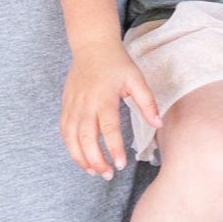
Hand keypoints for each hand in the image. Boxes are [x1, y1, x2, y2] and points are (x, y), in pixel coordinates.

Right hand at [61, 41, 160, 178]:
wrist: (92, 46)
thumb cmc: (117, 63)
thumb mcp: (136, 79)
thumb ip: (147, 103)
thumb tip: (158, 124)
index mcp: (104, 97)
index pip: (108, 129)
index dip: (113, 148)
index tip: (120, 165)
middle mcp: (85, 103)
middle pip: (86, 138)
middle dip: (95, 160)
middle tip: (107, 175)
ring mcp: (73, 105)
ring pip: (71, 137)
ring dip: (80, 157)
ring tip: (93, 171)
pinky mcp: (66, 105)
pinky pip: (64, 130)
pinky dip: (70, 146)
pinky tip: (80, 156)